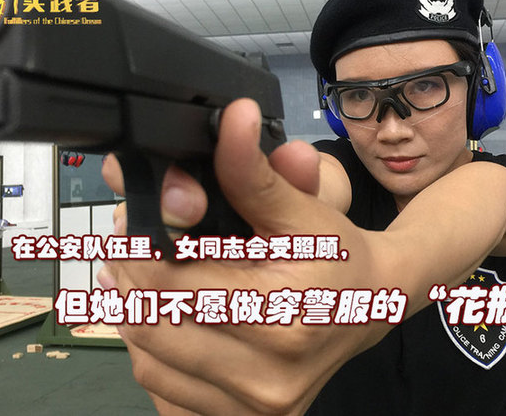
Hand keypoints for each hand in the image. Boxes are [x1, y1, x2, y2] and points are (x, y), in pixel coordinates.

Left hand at [99, 98, 379, 414]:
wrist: (374, 304)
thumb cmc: (341, 254)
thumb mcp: (302, 207)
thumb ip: (254, 169)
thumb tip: (232, 118)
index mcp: (282, 315)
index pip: (169, 283)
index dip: (138, 248)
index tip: (134, 223)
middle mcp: (267, 375)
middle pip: (150, 323)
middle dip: (131, 277)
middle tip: (133, 246)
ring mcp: (255, 406)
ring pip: (149, 361)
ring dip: (136, 314)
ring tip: (148, 278)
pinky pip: (166, 391)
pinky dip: (154, 353)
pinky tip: (170, 319)